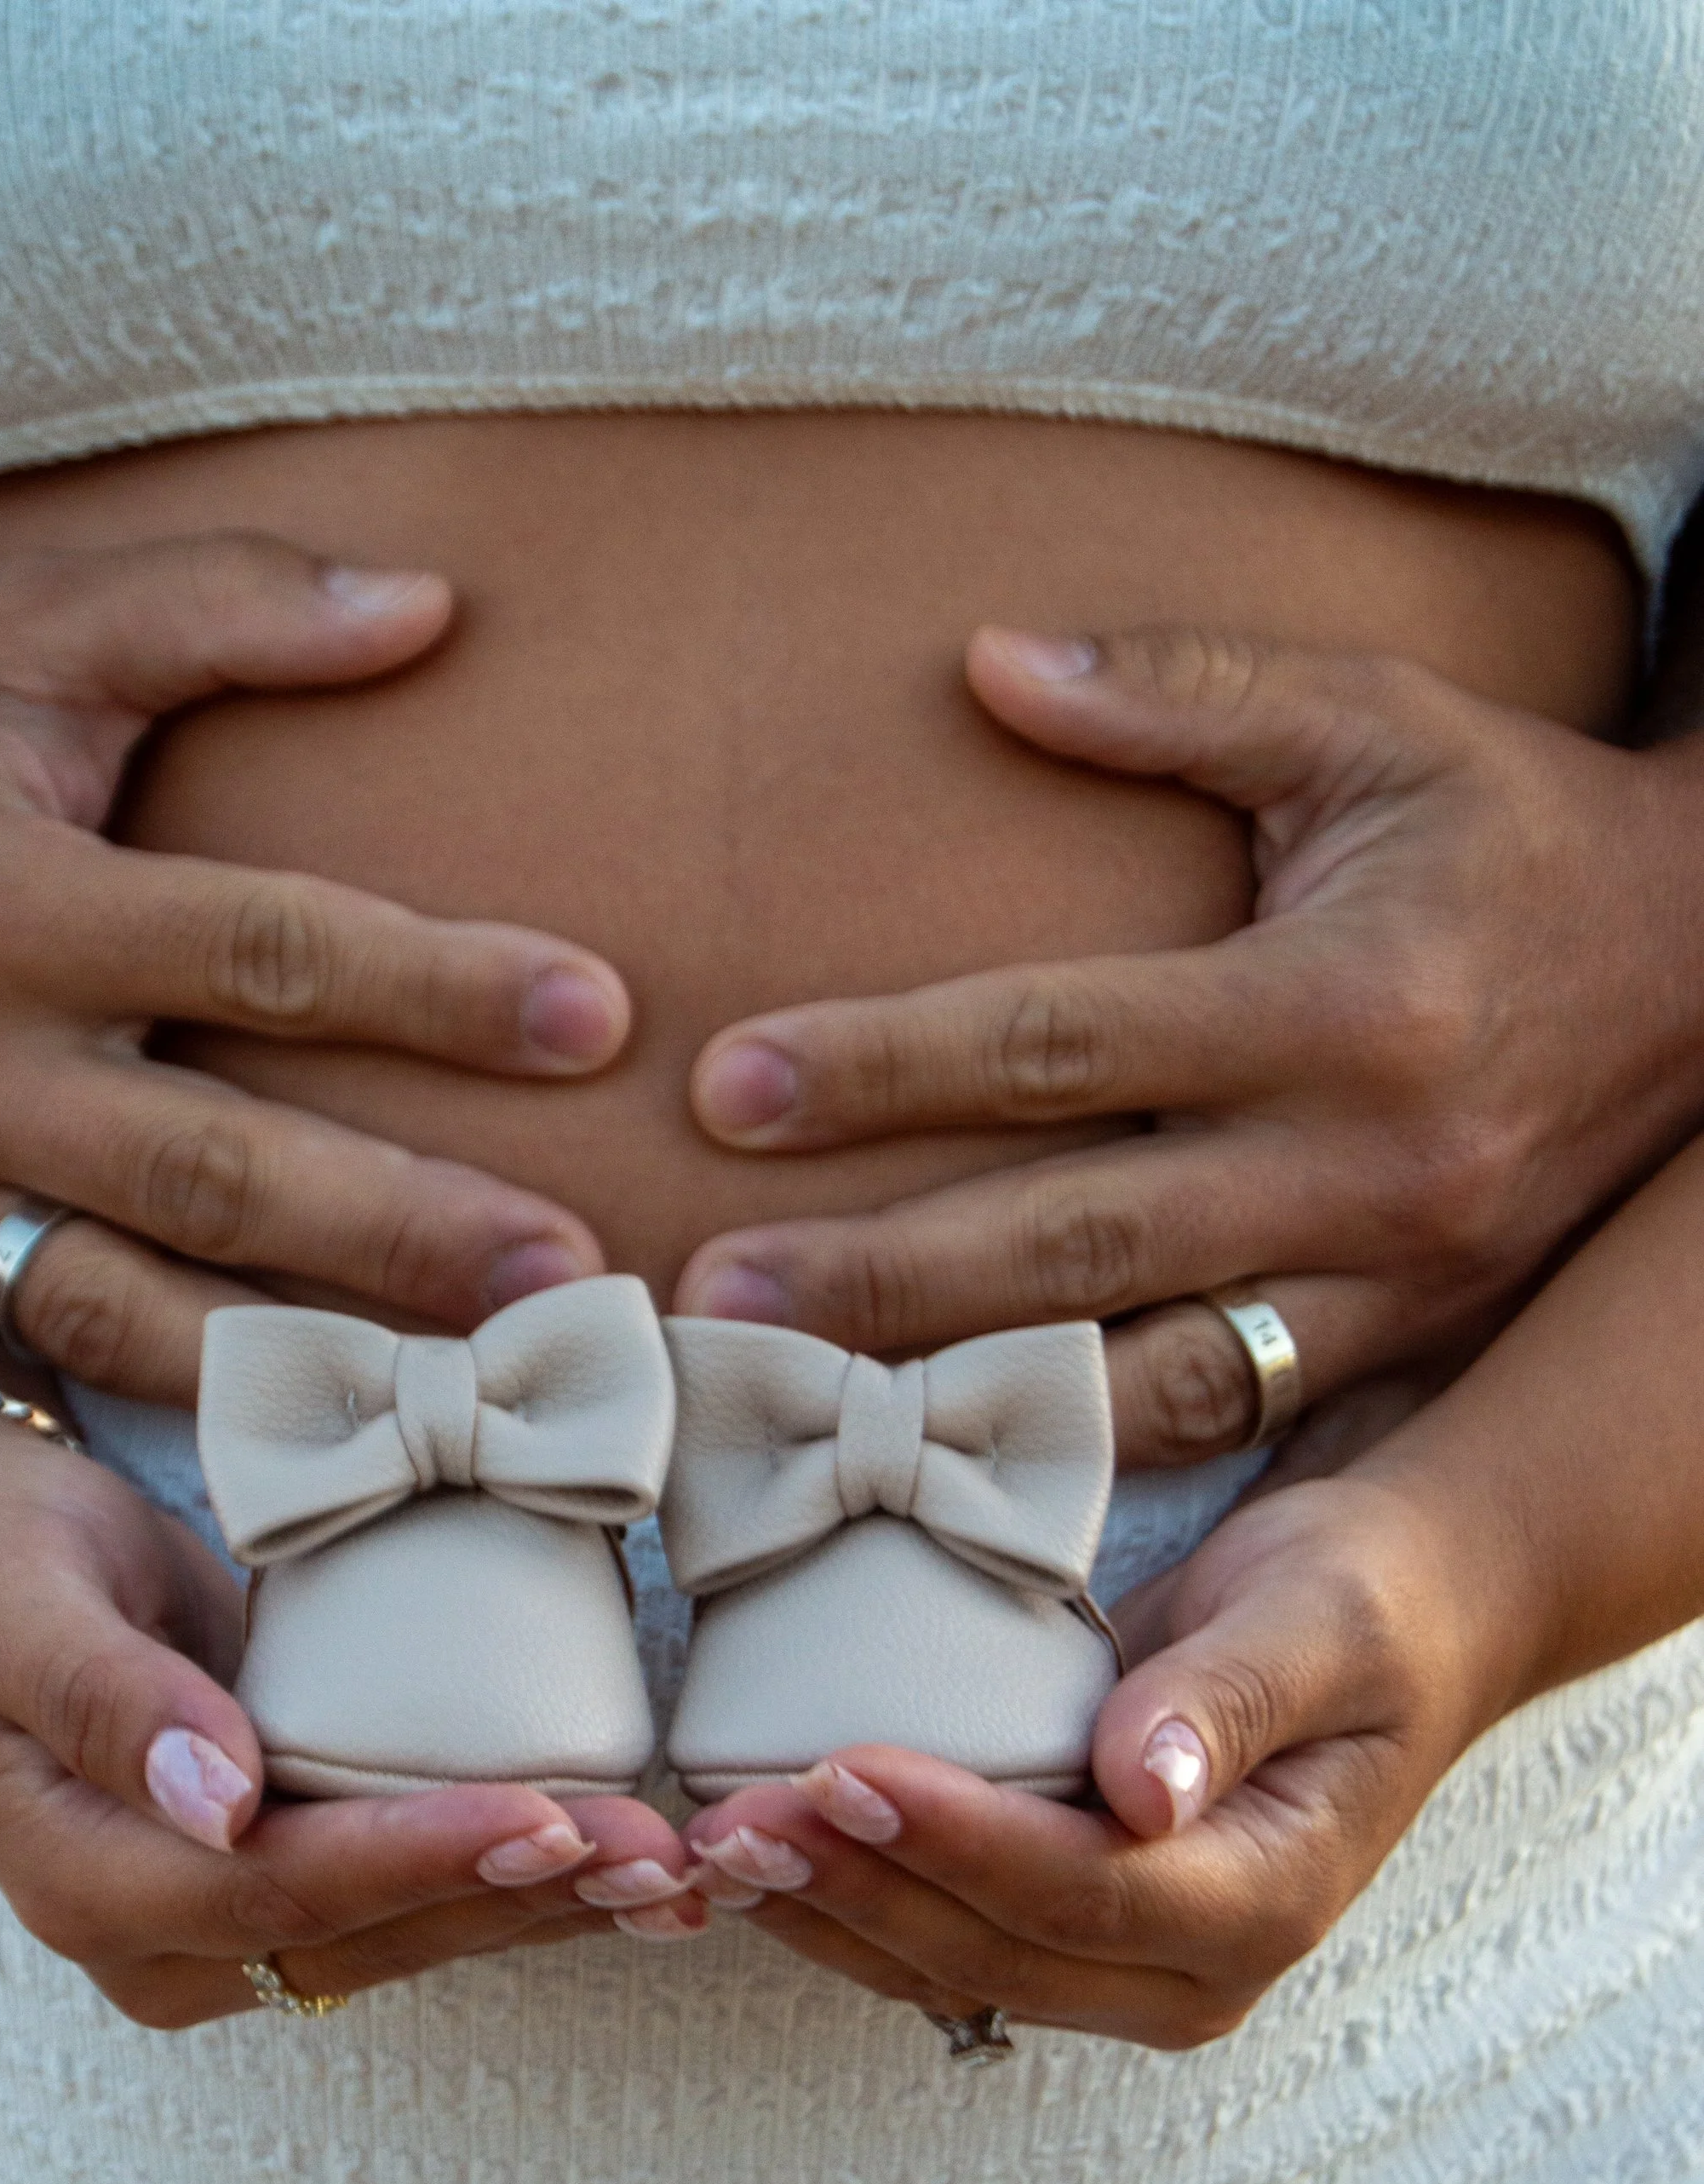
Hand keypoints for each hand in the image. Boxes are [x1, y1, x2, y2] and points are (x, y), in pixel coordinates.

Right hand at [0, 403, 631, 1395]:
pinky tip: (333, 1427)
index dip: (429, 988)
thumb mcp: (32, 623)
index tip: (594, 1018)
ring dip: (313, 1362)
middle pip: (209, 1164)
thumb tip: (435, 607)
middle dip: (399, 1227)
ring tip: (479, 1394)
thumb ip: (226, 601)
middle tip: (573, 1274)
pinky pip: (66, 1344)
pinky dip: (200, 1392)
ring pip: (133, 1303)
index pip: (252, 946)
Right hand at [0, 1423, 701, 2026]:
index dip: (413, 1860)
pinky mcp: (293, 1872)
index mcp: (82, 1882)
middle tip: (661, 1854)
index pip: (274, 1892)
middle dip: (521, 1896)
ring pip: (413, 1932)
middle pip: (367, 1934)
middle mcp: (162, 1933)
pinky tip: (633, 1854)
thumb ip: (99, 1695)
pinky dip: (527, 1873)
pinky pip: (421, 1891)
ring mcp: (230, 1917)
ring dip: (549, 1904)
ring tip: (684, 1868)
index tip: (542, 1816)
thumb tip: (212, 1803)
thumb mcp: (3, 1600)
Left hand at [674, 622, 1703, 1466]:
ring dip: (967, 1410)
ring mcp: (1388, 1280)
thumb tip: (986, 662)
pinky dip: (1100, 1464)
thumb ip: (1185, 691)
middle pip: (1074, 1242)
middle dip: (880, 1282)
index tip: (727, 1091)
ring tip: (802, 1423)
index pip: (1062, 1039)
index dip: (886, 1069)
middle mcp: (1362, 1163)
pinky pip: (1232, 1428)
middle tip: (706, 1307)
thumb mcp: (1377, 723)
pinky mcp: (1407, 1348)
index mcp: (1339, 999)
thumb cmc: (1520, 830)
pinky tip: (968, 1478)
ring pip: (1145, 1379)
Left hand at [681, 1457, 1498, 2050]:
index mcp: (1265, 1902)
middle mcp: (1190, 1969)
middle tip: (729, 1819)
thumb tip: (1147, 1790)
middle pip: (992, 1949)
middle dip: (853, 1886)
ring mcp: (1123, 1967)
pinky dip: (842, 1898)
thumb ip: (1232, 1697)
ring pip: (944, 1965)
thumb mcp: (1322, 1619)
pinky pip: (935, 1941)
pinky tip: (754, 1852)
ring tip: (710, 1841)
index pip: (1081, 1892)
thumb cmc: (1362, 1605)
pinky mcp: (1062, 1933)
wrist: (1387, 1628)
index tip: (842, 1771)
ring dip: (824, 1908)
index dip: (955, 1840)